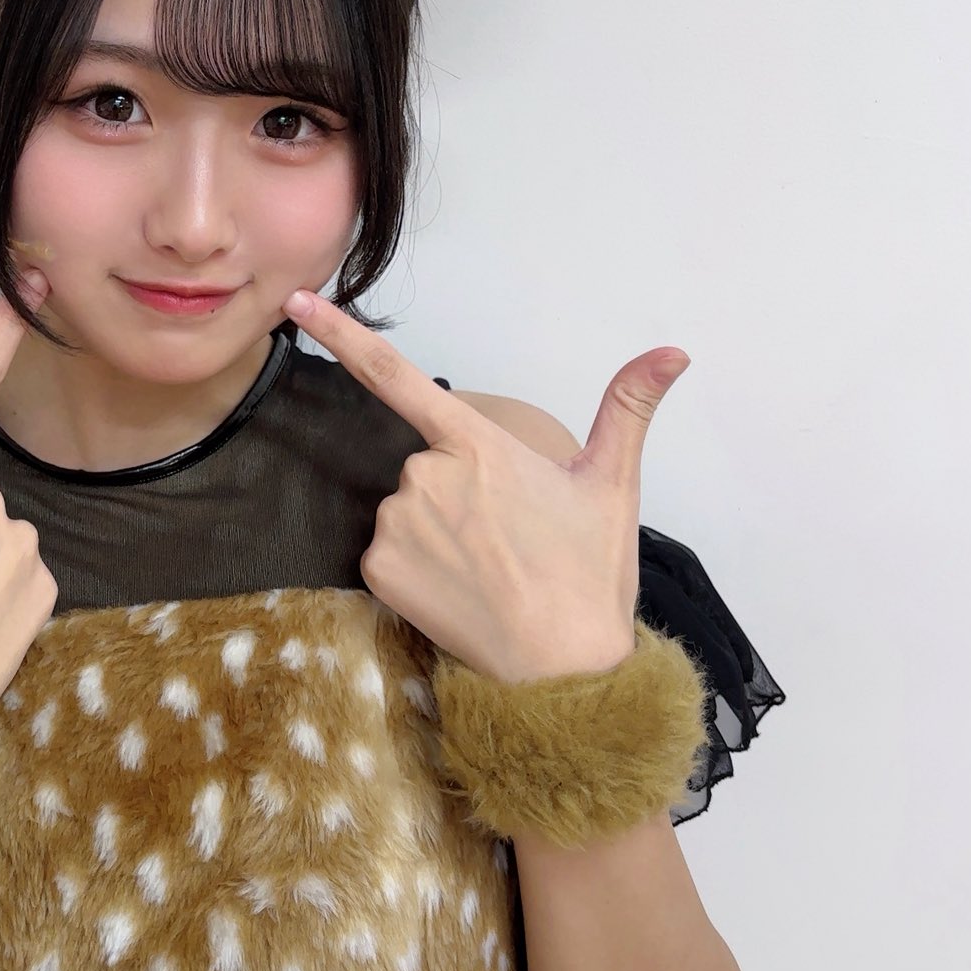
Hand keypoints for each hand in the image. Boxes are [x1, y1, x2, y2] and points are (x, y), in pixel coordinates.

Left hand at [282, 290, 689, 682]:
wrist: (561, 670)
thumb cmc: (588, 576)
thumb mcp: (613, 484)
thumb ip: (630, 407)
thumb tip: (674, 351)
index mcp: (478, 445)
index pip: (394, 373)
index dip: (341, 333)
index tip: (296, 300)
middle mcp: (426, 476)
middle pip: (427, 465)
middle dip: (460, 492)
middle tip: (510, 538)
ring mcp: (398, 524)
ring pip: (408, 509)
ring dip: (438, 531)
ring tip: (489, 569)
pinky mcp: (379, 570)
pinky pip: (389, 552)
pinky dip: (416, 567)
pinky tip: (458, 589)